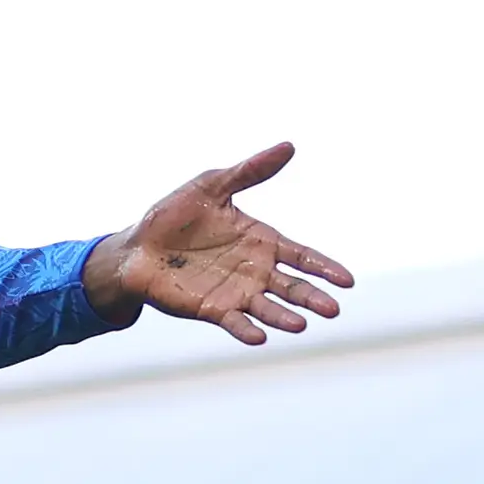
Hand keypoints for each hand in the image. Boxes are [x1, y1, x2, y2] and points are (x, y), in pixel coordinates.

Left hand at [83, 143, 351, 345]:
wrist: (136, 247)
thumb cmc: (174, 215)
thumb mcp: (212, 185)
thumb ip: (250, 171)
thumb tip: (289, 146)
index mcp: (261, 241)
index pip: (302, 256)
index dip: (324, 268)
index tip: (347, 281)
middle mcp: (255, 270)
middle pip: (292, 286)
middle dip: (313, 297)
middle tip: (334, 309)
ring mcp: (234, 292)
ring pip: (268, 307)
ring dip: (284, 316)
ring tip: (301, 324)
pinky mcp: (211, 309)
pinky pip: (233, 322)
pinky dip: (246, 329)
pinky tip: (259, 337)